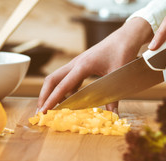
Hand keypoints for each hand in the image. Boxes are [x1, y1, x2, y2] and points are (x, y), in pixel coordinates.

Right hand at [37, 17, 153, 113]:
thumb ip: (114, 99)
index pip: (62, 85)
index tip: (44, 111)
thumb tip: (114, 116)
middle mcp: (75, 63)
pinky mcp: (80, 66)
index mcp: (82, 66)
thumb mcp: (117, 77)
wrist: (125, 38)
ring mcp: (77, 64)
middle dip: (44, 96)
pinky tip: (66, 101)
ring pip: (57, 78)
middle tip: (40, 112)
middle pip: (51, 80)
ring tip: (50, 108)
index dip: (51, 100)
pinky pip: (67, 79)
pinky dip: (63, 90)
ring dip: (51, 92)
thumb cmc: (122, 53)